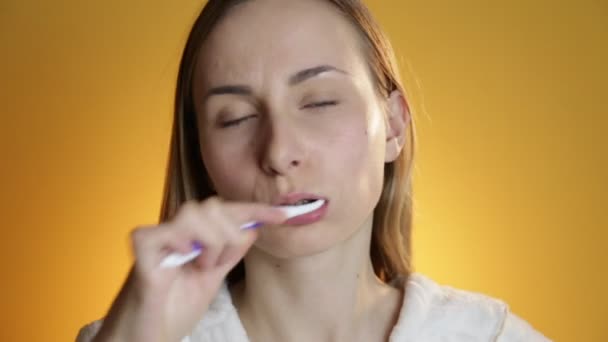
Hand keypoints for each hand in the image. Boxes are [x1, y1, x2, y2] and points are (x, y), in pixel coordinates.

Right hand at [94, 197, 284, 341]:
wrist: (146, 336)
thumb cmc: (174, 308)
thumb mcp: (212, 279)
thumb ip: (230, 254)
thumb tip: (253, 227)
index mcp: (193, 236)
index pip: (226, 211)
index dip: (255, 210)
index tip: (283, 215)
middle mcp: (176, 232)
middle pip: (212, 206)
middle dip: (229, 235)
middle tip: (217, 265)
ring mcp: (157, 239)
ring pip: (194, 213)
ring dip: (209, 243)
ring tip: (201, 268)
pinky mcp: (140, 252)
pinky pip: (160, 231)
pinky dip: (179, 243)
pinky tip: (182, 259)